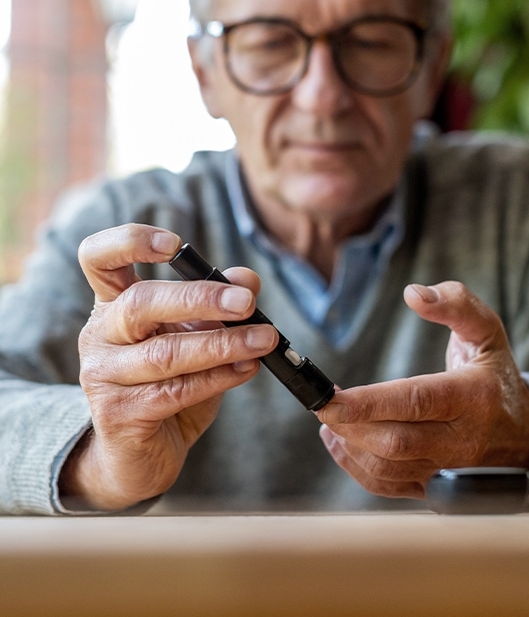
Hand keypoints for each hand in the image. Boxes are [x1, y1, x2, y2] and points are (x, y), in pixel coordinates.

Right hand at [60, 223, 277, 510]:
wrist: (141, 453)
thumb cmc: (167, 385)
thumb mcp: (193, 338)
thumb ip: (217, 306)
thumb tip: (248, 278)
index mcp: (112, 305)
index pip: (99, 258)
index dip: (130, 242)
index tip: (175, 244)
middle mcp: (99, 335)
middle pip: (140, 303)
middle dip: (200, 298)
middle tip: (247, 301)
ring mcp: (103, 376)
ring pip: (165, 353)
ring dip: (223, 344)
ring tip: (264, 339)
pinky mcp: (119, 414)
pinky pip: (175, 391)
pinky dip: (218, 378)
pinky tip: (247, 369)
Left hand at [316, 281, 528, 499]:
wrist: (528, 434)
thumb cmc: (495, 376)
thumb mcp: (486, 332)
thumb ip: (455, 304)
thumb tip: (413, 294)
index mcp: (473, 397)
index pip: (415, 401)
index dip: (368, 403)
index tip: (331, 398)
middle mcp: (462, 440)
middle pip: (395, 441)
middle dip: (349, 423)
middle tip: (322, 403)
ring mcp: (448, 470)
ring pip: (387, 467)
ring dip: (348, 444)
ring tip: (329, 418)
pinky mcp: (434, 487)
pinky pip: (388, 486)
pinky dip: (355, 467)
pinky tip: (340, 442)